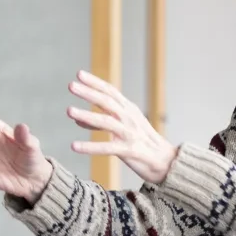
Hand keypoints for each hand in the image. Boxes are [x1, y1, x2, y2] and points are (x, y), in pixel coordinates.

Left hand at [66, 70, 177, 184]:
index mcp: (129, 110)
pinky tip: (75, 146)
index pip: (111, 91)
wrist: (166, 161)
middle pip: (107, 102)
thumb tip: (77, 117)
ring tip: (69, 111)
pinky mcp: (129, 150)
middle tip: (71, 85)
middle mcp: (130, 118)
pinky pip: (107, 148)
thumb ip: (101, 121)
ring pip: (106, 122)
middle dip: (89, 93)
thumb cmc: (142, 143)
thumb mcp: (124, 127)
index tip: (79, 74)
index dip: (95, 82)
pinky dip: (90, 146)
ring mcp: (130, 134)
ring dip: (87, 115)